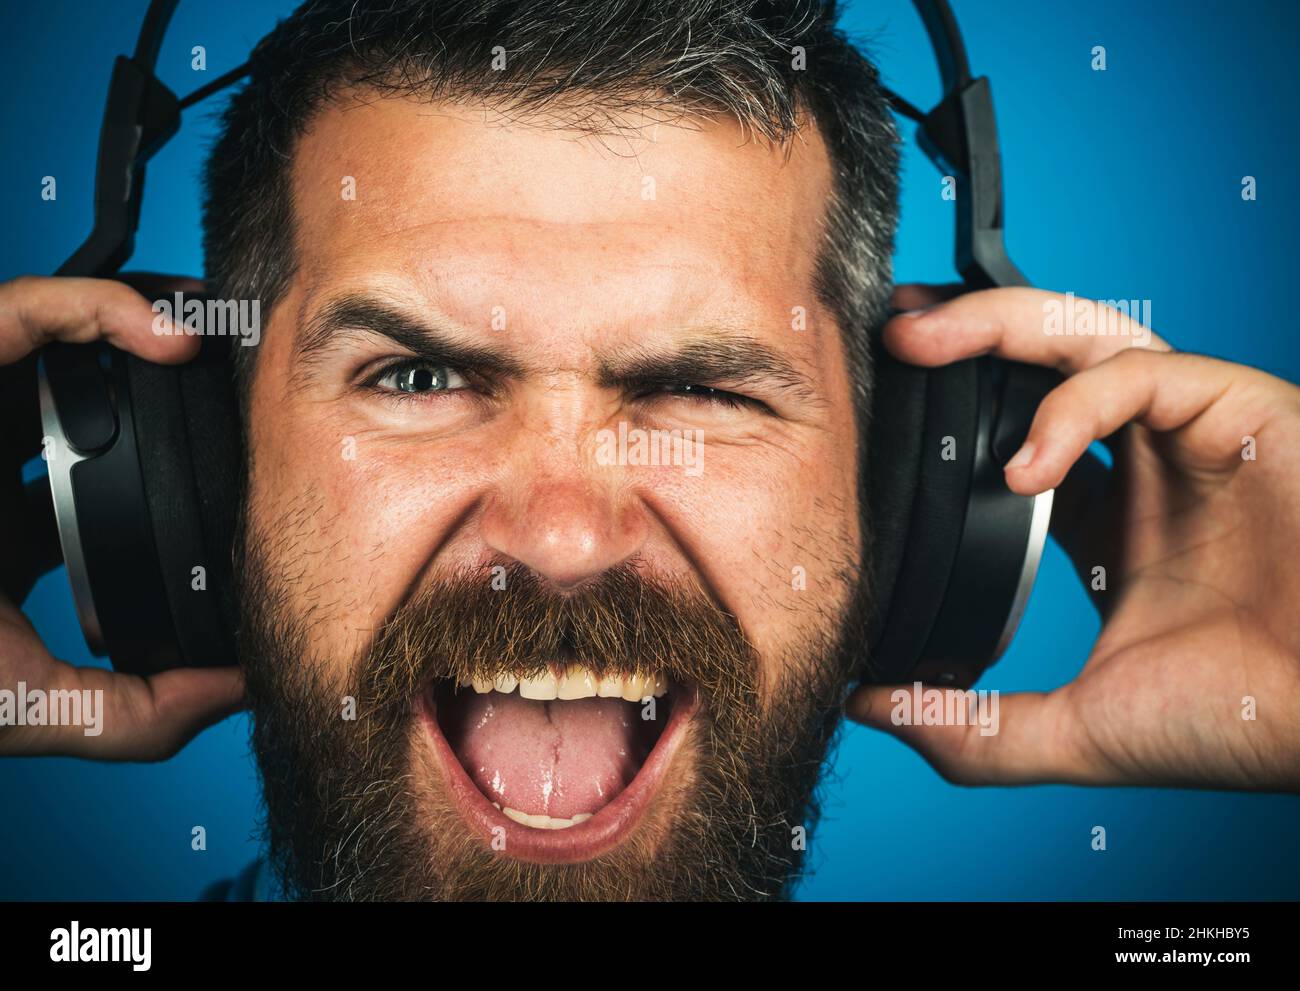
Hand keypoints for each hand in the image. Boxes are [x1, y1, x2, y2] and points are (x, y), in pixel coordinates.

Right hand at [0, 274, 244, 759]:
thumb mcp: (27, 704)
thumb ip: (134, 710)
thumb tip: (238, 692)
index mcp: (14, 535)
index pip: (112, 490)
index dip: (188, 479)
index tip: (254, 479)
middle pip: (102, 404)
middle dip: (180, 389)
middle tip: (255, 390)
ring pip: (73, 340)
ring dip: (157, 328)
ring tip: (230, 343)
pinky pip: (28, 308)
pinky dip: (104, 307)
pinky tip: (171, 335)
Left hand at [848, 284, 1299, 792]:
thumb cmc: (1247, 720)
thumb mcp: (1082, 729)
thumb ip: (973, 725)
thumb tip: (865, 707)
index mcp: (1109, 524)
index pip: (1011, 441)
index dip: (945, 422)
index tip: (876, 417)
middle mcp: (1146, 464)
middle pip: (1039, 364)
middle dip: (959, 336)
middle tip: (883, 337)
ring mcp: (1189, 430)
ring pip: (1082, 336)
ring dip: (994, 326)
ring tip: (915, 340)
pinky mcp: (1237, 408)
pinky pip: (1139, 371)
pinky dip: (1069, 406)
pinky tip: (1022, 467)